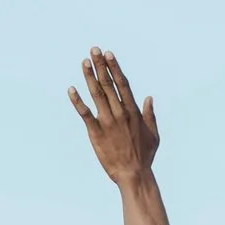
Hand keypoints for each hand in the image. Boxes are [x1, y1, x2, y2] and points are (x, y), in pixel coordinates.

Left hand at [68, 48, 157, 184]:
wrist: (133, 174)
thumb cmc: (144, 156)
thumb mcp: (153, 134)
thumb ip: (150, 115)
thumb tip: (149, 98)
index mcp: (133, 112)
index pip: (122, 84)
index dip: (114, 68)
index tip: (109, 55)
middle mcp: (120, 113)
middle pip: (108, 84)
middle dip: (101, 66)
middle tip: (94, 50)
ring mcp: (107, 122)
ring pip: (97, 94)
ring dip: (90, 77)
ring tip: (84, 62)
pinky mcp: (96, 133)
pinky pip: (85, 114)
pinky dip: (77, 101)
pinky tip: (71, 89)